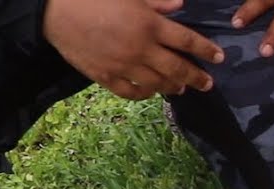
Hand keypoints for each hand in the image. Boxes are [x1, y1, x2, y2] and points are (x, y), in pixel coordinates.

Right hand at [42, 0, 224, 99]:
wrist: (53, 10)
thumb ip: (156, 1)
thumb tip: (180, 4)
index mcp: (150, 25)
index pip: (188, 41)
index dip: (207, 51)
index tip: (220, 58)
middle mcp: (142, 49)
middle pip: (178, 69)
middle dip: (197, 78)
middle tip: (207, 84)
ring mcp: (124, 66)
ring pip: (158, 84)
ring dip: (174, 87)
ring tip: (182, 89)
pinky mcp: (106, 77)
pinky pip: (132, 92)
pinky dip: (145, 94)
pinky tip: (151, 92)